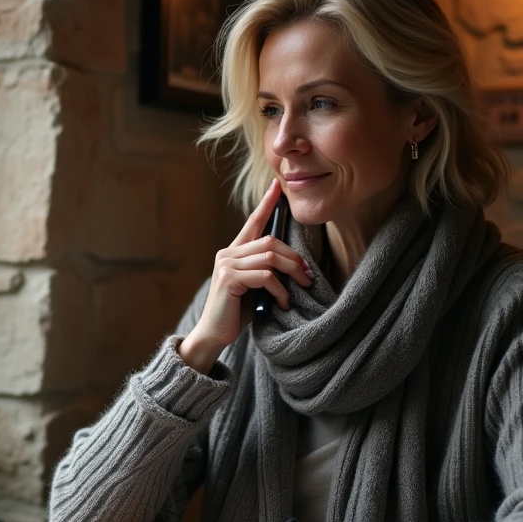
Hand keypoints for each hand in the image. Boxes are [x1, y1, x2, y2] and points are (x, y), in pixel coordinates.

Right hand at [178, 179, 312, 373]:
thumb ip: (265, 270)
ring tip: (300, 289)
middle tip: (308, 276)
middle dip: (294, 258)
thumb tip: (293, 262)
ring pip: (269, 257)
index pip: (253, 221)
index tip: (278, 186)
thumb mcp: (254, 287)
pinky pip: (264, 276)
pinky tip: (282, 303)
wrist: (214, 334)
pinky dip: (279, 290)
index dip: (267, 204)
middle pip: (269, 241)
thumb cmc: (237, 312)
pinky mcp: (228, 279)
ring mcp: (226, 265)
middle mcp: (227, 254)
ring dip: (291, 273)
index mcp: (233, 252)